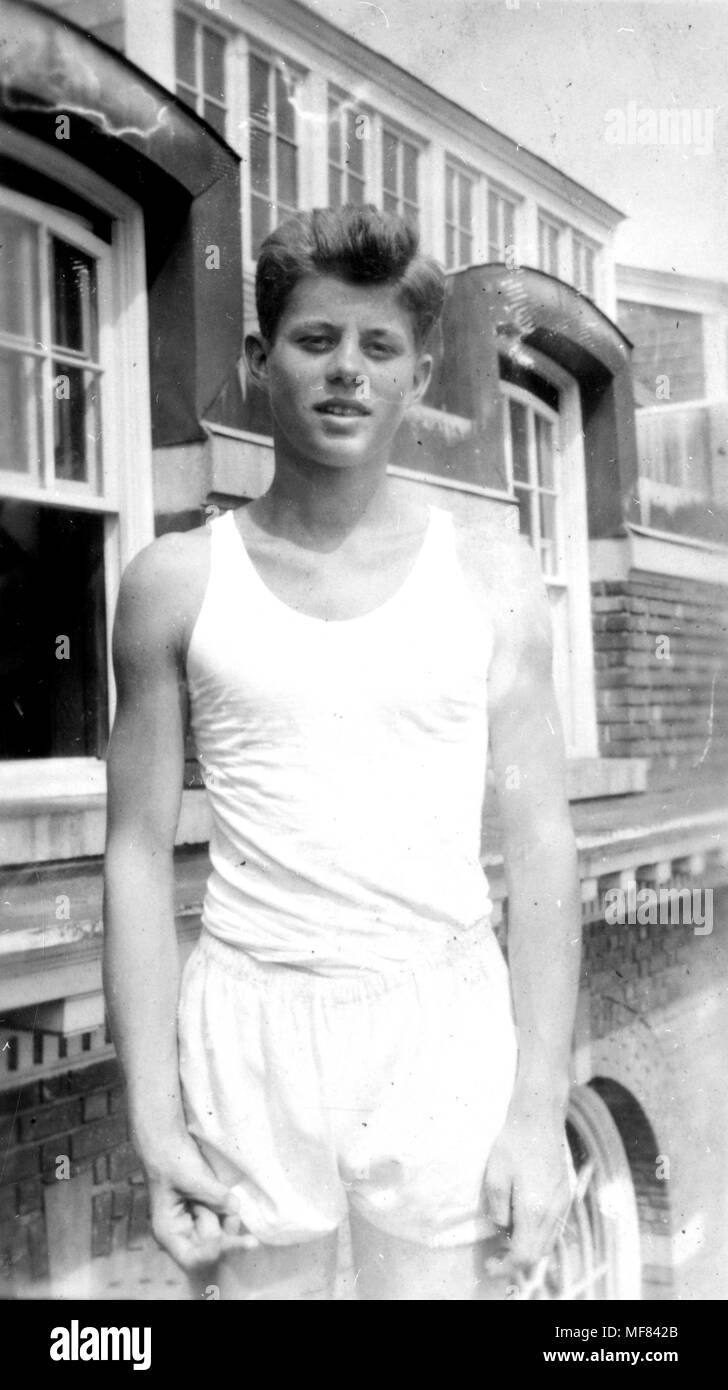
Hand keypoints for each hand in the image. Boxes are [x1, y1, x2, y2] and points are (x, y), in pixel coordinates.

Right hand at [141, 1131, 258, 1272]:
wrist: (167, 1140)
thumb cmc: (170, 1158)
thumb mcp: (190, 1176)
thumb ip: (212, 1195)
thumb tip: (234, 1208)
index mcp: (168, 1231)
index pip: (194, 1259)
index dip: (217, 1254)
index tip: (240, 1241)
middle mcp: (181, 1233)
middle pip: (211, 1249)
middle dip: (226, 1231)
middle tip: (229, 1204)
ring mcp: (194, 1223)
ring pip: (221, 1234)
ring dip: (228, 1217)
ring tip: (218, 1191)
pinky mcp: (205, 1211)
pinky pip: (223, 1219)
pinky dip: (229, 1209)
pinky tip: (223, 1192)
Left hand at [483, 1097, 571, 1269]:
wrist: (540, 1117)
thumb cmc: (514, 1143)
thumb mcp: (494, 1175)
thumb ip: (497, 1209)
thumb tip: (502, 1227)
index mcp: (535, 1209)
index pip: (523, 1254)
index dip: (505, 1266)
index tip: (489, 1264)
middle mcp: (554, 1210)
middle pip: (538, 1253)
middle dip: (516, 1262)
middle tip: (495, 1256)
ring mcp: (564, 1203)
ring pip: (549, 1242)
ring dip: (529, 1249)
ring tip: (507, 1240)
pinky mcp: (567, 1194)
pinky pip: (555, 1227)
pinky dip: (539, 1235)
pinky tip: (523, 1223)